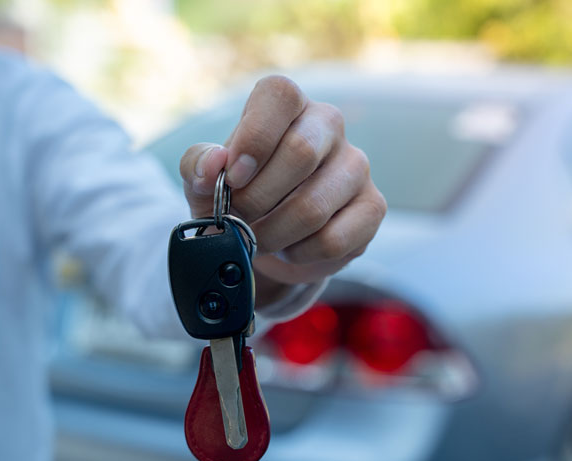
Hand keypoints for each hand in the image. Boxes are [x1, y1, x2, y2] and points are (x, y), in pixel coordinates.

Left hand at [179, 75, 385, 307]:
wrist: (272, 237)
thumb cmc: (239, 195)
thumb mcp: (204, 179)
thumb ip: (198, 164)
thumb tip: (214, 163)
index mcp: (287, 105)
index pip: (279, 96)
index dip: (254, 137)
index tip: (232, 177)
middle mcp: (328, 125)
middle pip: (301, 152)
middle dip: (256, 198)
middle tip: (235, 220)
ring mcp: (356, 166)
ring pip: (314, 205)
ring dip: (274, 234)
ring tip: (257, 239)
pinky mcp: (373, 207)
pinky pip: (334, 239)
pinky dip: (301, 254)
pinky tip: (292, 248)